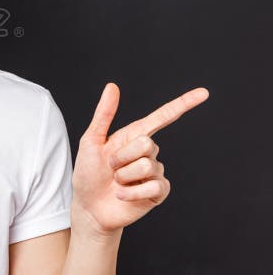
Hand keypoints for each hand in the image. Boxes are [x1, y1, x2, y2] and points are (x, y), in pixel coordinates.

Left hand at [71, 82, 208, 236]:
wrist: (89, 206)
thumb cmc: (88, 172)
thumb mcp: (91, 140)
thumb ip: (103, 114)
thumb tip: (112, 86)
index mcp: (133, 135)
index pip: (162, 117)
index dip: (183, 104)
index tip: (204, 93)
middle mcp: (148, 152)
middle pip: (147, 143)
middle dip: (122, 157)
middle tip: (110, 167)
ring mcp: (155, 172)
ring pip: (147, 166)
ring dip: (124, 176)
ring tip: (116, 182)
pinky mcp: (158, 192)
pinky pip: (154, 187)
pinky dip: (132, 193)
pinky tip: (122, 195)